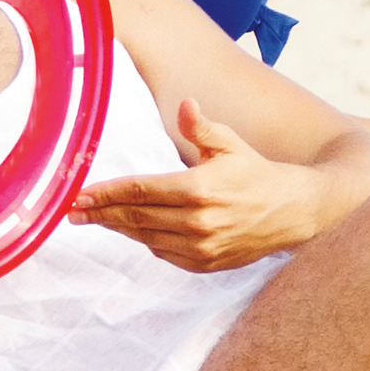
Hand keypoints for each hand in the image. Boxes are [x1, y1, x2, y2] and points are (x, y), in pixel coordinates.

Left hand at [68, 101, 321, 271]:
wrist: (295, 213)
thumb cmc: (259, 173)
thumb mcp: (232, 144)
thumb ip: (203, 128)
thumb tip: (184, 106)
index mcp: (200, 189)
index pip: (139, 192)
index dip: (106, 193)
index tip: (80, 195)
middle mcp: (198, 223)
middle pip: (135, 218)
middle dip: (101, 214)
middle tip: (73, 212)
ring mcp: (202, 248)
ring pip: (146, 238)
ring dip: (119, 228)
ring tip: (98, 219)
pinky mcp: (207, 264)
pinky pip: (164, 254)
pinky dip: (147, 241)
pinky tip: (137, 230)